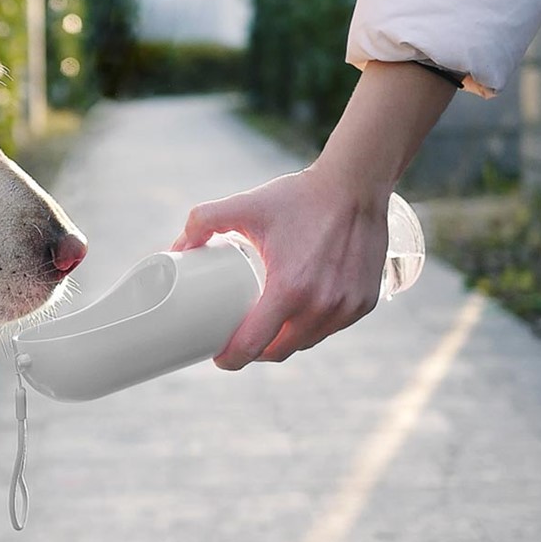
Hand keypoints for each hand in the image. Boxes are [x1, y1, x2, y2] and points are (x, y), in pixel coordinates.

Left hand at [172, 165, 390, 369]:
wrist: (357, 183)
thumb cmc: (300, 197)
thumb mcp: (245, 205)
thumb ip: (202, 221)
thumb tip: (176, 248)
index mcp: (289, 289)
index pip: (253, 346)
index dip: (230, 358)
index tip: (217, 356)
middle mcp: (322, 306)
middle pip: (278, 352)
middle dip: (254, 352)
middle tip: (236, 338)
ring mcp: (347, 308)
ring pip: (306, 343)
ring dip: (283, 342)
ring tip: (264, 328)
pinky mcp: (364, 303)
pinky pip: (330, 329)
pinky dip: (310, 328)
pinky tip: (296, 318)